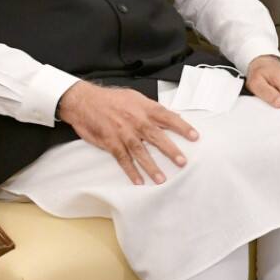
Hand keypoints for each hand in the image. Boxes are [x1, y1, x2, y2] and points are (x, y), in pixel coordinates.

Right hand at [56, 81, 198, 184]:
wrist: (84, 101)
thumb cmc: (112, 99)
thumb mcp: (135, 97)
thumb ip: (153, 109)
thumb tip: (174, 117)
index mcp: (144, 108)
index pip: (167, 117)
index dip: (182, 127)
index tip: (195, 136)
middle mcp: (135, 120)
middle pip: (156, 136)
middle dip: (170, 150)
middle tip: (182, 162)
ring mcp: (122, 133)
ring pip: (139, 151)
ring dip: (151, 166)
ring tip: (162, 179)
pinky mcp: (110, 142)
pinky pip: (122, 159)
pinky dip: (130, 171)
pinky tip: (138, 181)